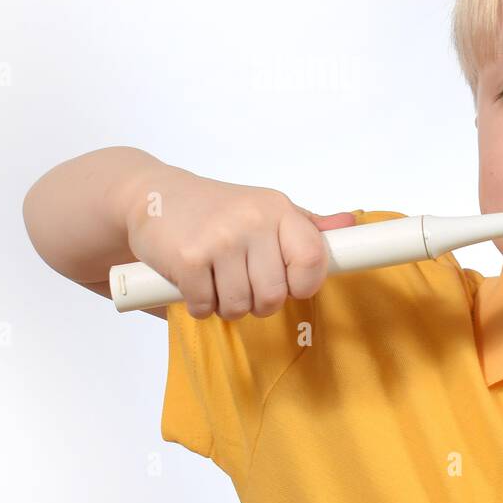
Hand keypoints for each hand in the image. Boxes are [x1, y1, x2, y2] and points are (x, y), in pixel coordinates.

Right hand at [122, 169, 354, 319]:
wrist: (153, 195)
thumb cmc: (216, 208)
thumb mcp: (264, 208)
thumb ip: (306, 225)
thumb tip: (350, 224)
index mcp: (277, 209)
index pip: (313, 260)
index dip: (302, 284)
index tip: (288, 284)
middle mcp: (252, 221)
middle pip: (273, 295)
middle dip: (256, 301)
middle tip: (239, 281)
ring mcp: (219, 239)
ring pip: (239, 306)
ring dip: (226, 305)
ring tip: (215, 280)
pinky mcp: (188, 259)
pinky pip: (206, 307)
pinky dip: (199, 305)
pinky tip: (193, 283)